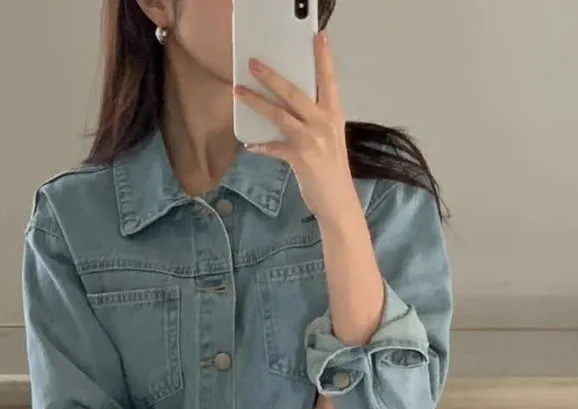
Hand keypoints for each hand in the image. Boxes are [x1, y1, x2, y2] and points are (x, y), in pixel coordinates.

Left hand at [235, 32, 356, 227]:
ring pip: (279, 115)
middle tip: (254, 64)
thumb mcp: (330, 138)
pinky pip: (274, 147)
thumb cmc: (332, 170)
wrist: (338, 201)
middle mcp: (324, 123)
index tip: (319, 38)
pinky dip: (261, 146)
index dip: (324, 58)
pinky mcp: (299, 158)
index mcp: (334, 115)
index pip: (330, 80)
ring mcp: (311, 140)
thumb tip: (288, 109)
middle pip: (294, 93)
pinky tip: (250, 146)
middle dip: (272, 77)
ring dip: (257, 102)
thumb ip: (314, 121)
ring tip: (239, 92)